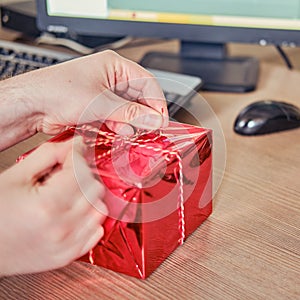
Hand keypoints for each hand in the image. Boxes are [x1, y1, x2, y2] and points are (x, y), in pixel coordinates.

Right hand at [0, 137, 106, 275]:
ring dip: (89, 196)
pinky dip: (90, 217)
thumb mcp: (17, 175)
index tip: (70, 154)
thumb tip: (77, 143)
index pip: (82, 171)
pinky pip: (98, 230)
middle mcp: (62, 227)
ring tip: (69, 194)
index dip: (76, 157)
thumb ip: (50, 154)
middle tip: (65, 176)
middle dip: (83, 176)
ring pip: (100, 208)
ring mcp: (68, 244)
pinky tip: (74, 212)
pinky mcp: (70, 254)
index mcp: (47, 204)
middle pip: (95, 189)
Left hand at [26, 50, 168, 134]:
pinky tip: (120, 132)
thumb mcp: (100, 102)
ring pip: (129, 110)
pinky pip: (117, 118)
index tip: (161, 120)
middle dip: (144, 115)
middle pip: (139, 98)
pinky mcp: (98, 109)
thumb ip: (130, 112)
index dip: (157, 102)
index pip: (147, 83)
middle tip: (149, 129)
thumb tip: (153, 119)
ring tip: (131, 131)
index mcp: (114, 66)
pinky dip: (120, 126)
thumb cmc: (57, 91)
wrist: (33, 105)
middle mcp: (111, 79)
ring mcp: (104, 95)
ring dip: (131, 123)